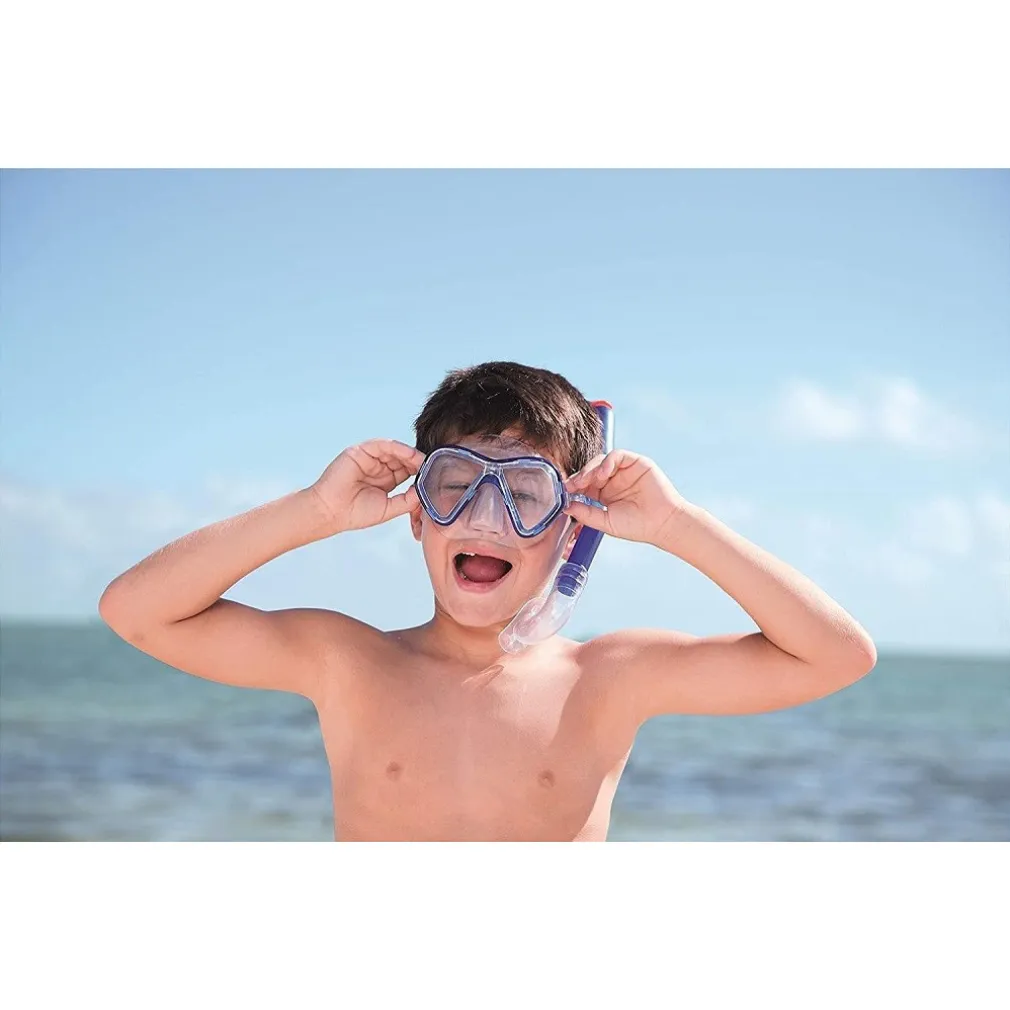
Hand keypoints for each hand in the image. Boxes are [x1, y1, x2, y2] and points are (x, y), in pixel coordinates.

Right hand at [307, 439, 424, 534]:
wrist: (331, 512)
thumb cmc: (355, 513)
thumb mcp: (390, 508)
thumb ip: (408, 499)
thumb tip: (426, 491)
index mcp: (385, 480)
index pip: (407, 470)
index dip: (420, 471)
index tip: (435, 474)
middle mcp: (378, 467)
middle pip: (403, 459)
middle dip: (418, 461)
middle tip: (433, 465)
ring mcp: (370, 458)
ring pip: (395, 450)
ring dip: (410, 454)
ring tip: (423, 461)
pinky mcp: (361, 451)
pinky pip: (382, 445)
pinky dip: (397, 448)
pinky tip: (408, 454)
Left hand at [562, 450, 694, 545]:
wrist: (662, 524)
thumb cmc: (637, 526)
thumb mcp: (605, 522)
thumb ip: (585, 513)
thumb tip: (565, 506)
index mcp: (603, 494)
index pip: (584, 484)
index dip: (573, 485)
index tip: (564, 491)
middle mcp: (612, 480)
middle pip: (590, 470)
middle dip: (579, 476)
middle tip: (572, 485)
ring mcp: (624, 471)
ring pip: (601, 460)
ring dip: (591, 469)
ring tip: (588, 481)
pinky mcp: (636, 463)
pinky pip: (617, 455)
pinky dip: (607, 462)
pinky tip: (604, 474)